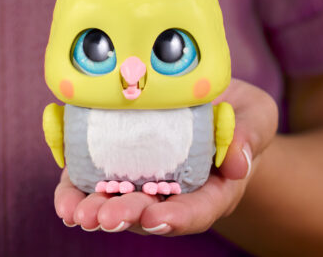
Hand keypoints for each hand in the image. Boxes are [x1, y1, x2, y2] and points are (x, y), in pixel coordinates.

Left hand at [54, 79, 277, 234]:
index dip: (178, 218)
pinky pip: (100, 179)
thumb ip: (250, 137)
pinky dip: (80, 188)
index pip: (198, 210)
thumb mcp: (257, 116)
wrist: (218, 104)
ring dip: (97, 209)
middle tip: (104, 217)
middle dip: (128, 216)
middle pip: (153, 212)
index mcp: (215, 186)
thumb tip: (239, 164)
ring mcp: (149, 178)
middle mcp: (178, 191)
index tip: (158, 217)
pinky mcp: (125, 162)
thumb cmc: (241, 114)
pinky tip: (65, 197)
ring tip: (77, 212)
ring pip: (121, 201)